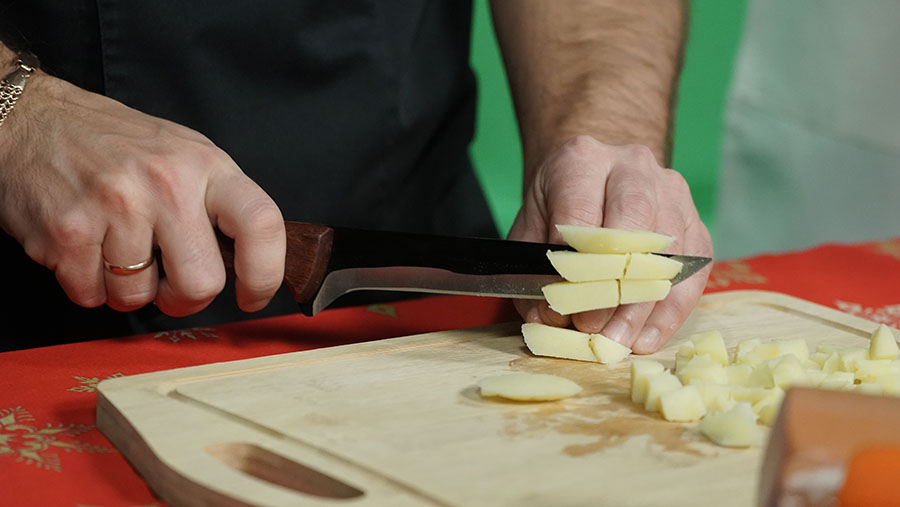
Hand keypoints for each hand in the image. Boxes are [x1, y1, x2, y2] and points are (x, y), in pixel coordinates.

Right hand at [0, 73, 285, 315]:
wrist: (31, 119)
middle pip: (201, 283)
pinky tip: (83, 247)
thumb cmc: (114, 143)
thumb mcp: (183, 153)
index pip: (261, 223)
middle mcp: (166, 183)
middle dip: (183, 298)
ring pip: (139, 297)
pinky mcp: (69, 231)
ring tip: (114, 248)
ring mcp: (116, 206)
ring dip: (126, 288)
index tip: (252, 295)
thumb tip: (247, 262)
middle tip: (166, 280)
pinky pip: (91, 295)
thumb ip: (217, 202)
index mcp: (206, 164)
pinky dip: (86, 284)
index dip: (265, 273)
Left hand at [508, 136, 712, 353]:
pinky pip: (693, 270)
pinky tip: (646, 337)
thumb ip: (531, 270)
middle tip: (594, 330)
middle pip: (634, 225)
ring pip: (669, 251)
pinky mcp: (694, 220)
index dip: (574, 267)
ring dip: (644, 306)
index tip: (564, 310)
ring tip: (621, 343)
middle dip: (614, 286)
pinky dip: (670, 310)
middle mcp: (633, 167)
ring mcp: (671, 191)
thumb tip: (548, 319)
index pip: (581, 213)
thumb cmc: (558, 204)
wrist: (592, 174)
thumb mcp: (530, 227)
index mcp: (583, 160)